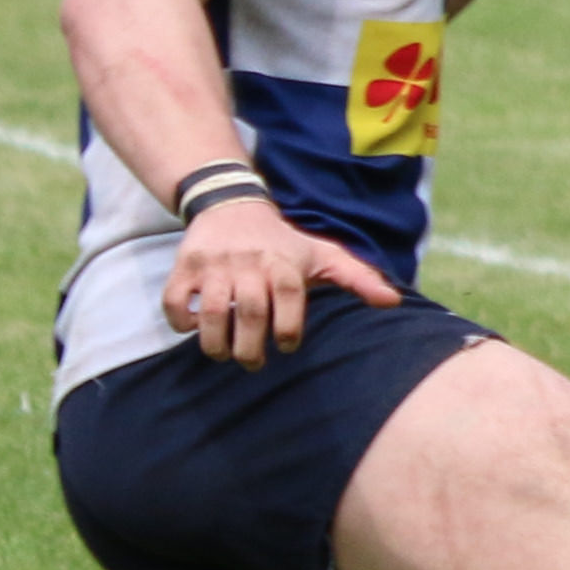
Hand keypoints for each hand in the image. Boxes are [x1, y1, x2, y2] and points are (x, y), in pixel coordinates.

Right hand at [165, 198, 400, 368]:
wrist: (231, 205)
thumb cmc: (283, 241)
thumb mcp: (323, 254)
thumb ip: (358, 278)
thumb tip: (394, 302)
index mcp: (285, 263)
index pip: (290, 297)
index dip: (290, 328)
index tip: (288, 345)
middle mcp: (250, 263)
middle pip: (252, 310)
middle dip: (252, 347)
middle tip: (254, 364)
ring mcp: (215, 265)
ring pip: (213, 310)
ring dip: (216, 342)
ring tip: (224, 355)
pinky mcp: (185, 266)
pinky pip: (176, 299)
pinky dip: (181, 321)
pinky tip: (194, 328)